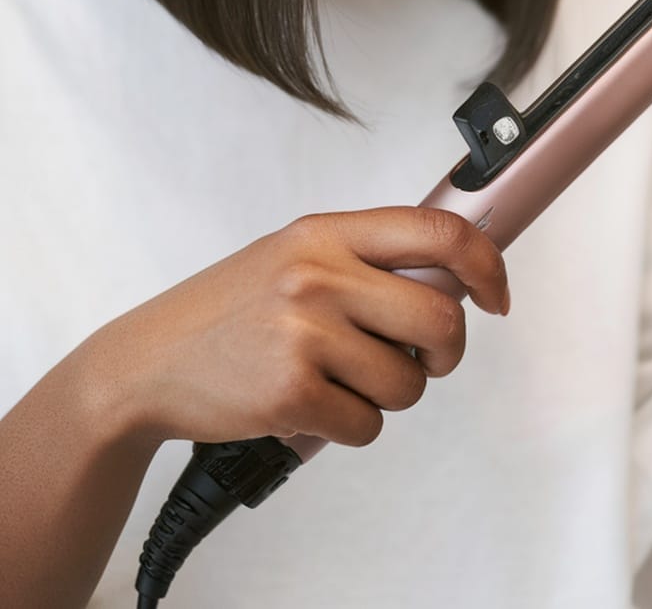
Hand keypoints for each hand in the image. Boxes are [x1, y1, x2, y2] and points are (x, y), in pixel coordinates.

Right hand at [77, 207, 509, 448]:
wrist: (147, 362)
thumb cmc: (229, 311)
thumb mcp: (294, 255)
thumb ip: (365, 257)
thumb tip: (456, 275)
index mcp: (326, 232)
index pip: (438, 231)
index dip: (487, 265)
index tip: (496, 296)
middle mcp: (318, 274)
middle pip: (441, 316)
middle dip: (445, 351)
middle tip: (421, 358)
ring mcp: (304, 333)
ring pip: (410, 380)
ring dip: (390, 394)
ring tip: (341, 380)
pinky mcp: (291, 393)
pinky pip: (369, 425)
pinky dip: (351, 427)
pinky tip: (313, 406)